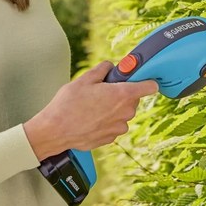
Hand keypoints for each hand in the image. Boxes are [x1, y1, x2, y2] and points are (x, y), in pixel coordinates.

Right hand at [24, 60, 159, 159]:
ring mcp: (118, 128)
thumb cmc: (68, 104)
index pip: (150, 86)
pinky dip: (105, 121)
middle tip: (102, 91)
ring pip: (122, 113)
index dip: (146, 81)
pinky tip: (90, 118)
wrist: (55, 131)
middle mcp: (125, 113)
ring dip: (112, 108)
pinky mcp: (111, 138)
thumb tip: (111, 66)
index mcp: (122, 95)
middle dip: (121, 93)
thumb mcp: (85, 79)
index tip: (140, 78)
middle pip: (132, 99)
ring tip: (92, 106)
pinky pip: (113, 125)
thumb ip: (103, 69)